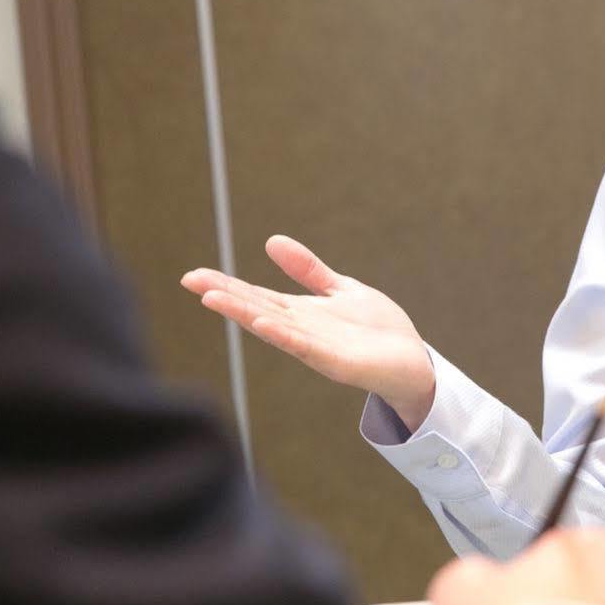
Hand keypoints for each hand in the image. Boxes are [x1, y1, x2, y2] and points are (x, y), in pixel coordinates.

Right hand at [181, 235, 437, 429]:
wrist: (412, 362)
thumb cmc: (377, 329)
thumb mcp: (339, 289)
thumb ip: (307, 270)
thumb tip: (271, 241)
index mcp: (299, 313)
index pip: (255, 296)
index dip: (225, 284)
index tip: (194, 274)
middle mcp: (300, 330)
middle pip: (256, 308)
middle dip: (224, 295)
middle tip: (191, 281)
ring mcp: (316, 348)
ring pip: (273, 327)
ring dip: (244, 313)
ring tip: (214, 298)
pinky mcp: (336, 363)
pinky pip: (306, 347)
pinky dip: (284, 335)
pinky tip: (265, 322)